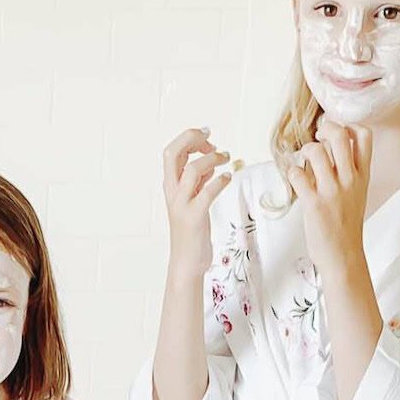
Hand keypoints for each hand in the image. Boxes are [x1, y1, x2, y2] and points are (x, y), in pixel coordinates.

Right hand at [163, 126, 231, 279]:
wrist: (186, 263)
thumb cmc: (191, 232)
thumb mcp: (193, 201)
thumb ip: (198, 182)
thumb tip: (211, 163)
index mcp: (170, 187)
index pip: (171, 151)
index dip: (188, 138)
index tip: (207, 137)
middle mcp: (173, 193)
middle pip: (173, 153)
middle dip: (192, 139)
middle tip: (212, 140)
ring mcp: (182, 205)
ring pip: (192, 170)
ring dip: (213, 158)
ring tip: (227, 158)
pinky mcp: (195, 217)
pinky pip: (207, 192)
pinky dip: (220, 181)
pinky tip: (229, 178)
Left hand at [287, 120, 371, 275]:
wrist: (344, 256)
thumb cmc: (347, 226)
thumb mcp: (358, 194)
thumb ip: (350, 173)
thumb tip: (331, 153)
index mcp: (362, 176)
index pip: (364, 136)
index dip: (349, 126)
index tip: (338, 132)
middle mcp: (349, 179)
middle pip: (340, 136)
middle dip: (325, 128)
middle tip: (318, 136)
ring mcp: (332, 191)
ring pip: (317, 151)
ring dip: (307, 149)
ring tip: (305, 158)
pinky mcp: (314, 203)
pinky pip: (298, 174)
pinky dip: (292, 171)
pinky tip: (296, 179)